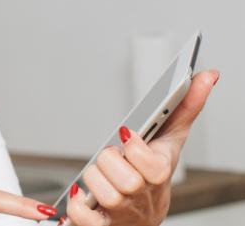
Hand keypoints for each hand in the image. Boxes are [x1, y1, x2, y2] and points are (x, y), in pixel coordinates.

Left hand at [65, 69, 219, 225]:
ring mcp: (123, 213)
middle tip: (110, 157)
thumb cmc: (151, 177)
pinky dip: (78, 209)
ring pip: (105, 195)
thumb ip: (185, 108)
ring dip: (93, 180)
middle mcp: (143, 197)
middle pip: (126, 180)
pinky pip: (85, 220)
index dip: (137, 151)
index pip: (153, 167)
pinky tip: (80, 197)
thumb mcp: (169, 142)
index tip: (126, 134)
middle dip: (110, 161)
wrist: (140, 220)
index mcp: (159, 174)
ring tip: (97, 176)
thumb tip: (208, 76)